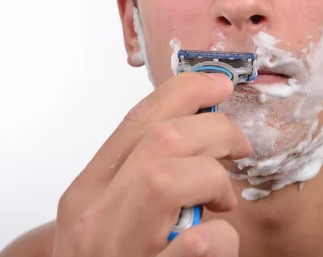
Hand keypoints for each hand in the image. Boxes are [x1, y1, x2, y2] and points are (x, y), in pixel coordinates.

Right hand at [53, 72, 251, 256]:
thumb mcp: (106, 216)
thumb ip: (136, 178)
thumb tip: (192, 133)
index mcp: (85, 193)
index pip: (136, 120)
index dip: (184, 91)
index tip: (218, 84)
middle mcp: (93, 218)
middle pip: (164, 138)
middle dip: (215, 130)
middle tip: (238, 146)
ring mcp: (119, 250)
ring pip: (172, 175)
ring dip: (213, 179)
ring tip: (222, 199)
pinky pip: (198, 244)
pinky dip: (223, 238)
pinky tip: (219, 245)